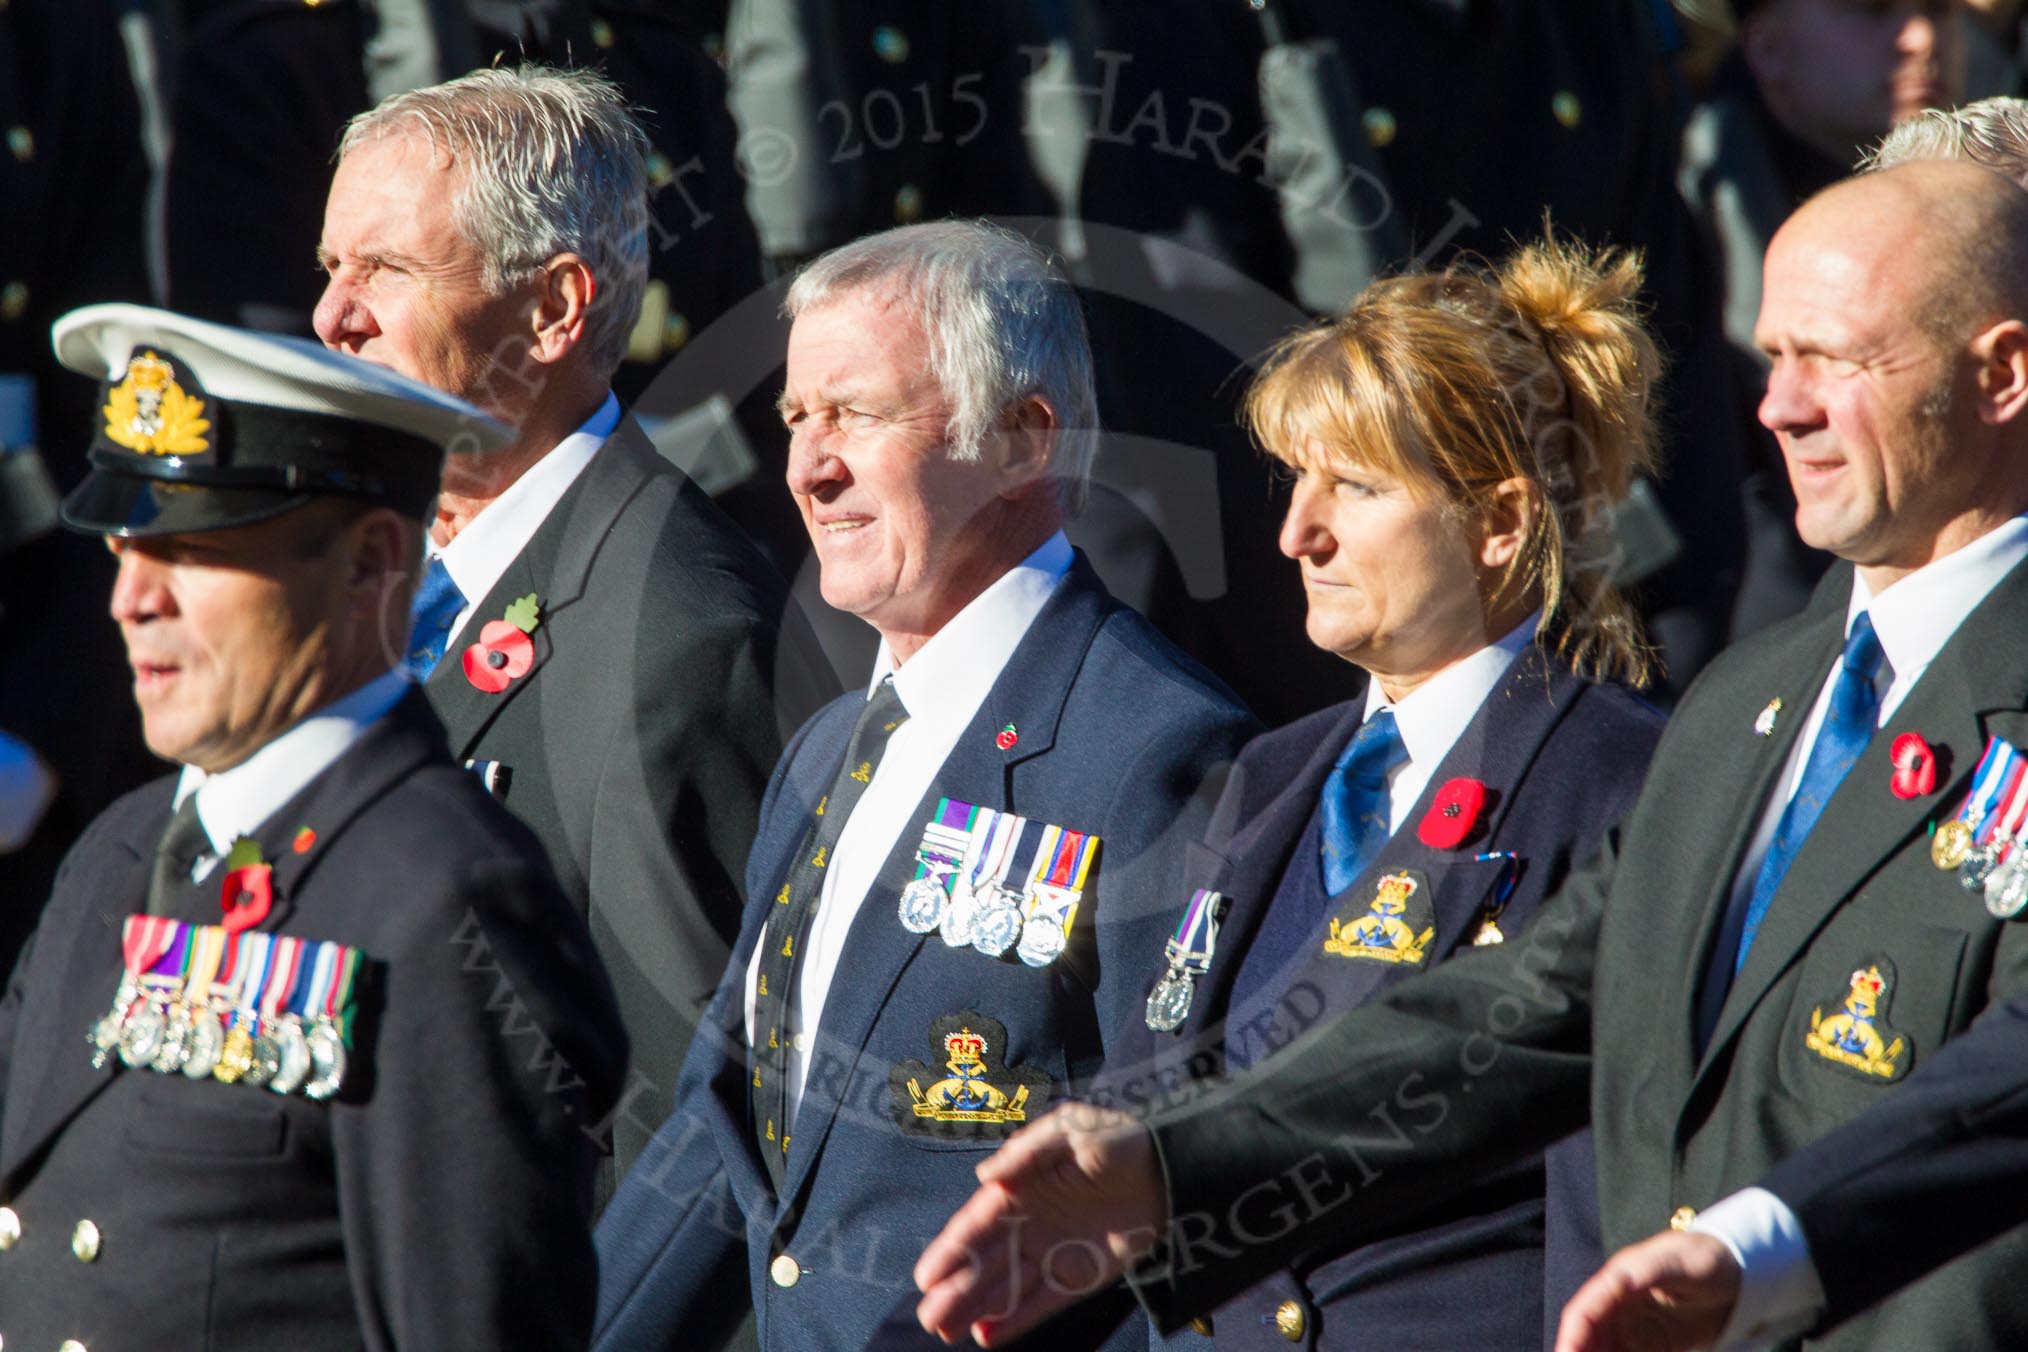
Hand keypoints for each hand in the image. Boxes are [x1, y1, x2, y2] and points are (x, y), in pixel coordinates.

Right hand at [914, 1102, 1165, 1345]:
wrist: (1170, 1165)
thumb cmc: (1117, 1137)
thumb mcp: (1071, 1129)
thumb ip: (1028, 1151)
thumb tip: (986, 1176)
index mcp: (1022, 1187)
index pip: (979, 1222)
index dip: (952, 1248)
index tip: (926, 1275)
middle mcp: (1030, 1223)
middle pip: (986, 1261)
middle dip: (956, 1288)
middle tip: (928, 1316)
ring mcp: (1054, 1252)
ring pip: (1008, 1286)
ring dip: (977, 1308)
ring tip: (944, 1330)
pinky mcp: (1081, 1275)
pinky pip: (1044, 1302)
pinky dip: (1017, 1320)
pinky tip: (987, 1337)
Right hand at [1554, 1230, 1742, 1351]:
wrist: (1738, 1272)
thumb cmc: (1708, 1259)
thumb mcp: (1683, 1262)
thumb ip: (1653, 1268)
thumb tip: (1621, 1278)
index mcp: (1619, 1280)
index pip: (1584, 1313)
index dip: (1571, 1338)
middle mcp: (1619, 1304)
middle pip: (1588, 1337)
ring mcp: (1634, 1325)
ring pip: (1604, 1351)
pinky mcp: (1652, 1344)